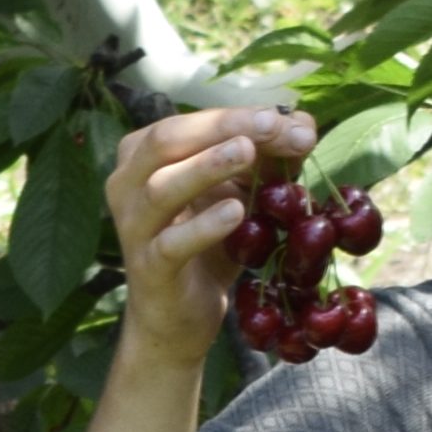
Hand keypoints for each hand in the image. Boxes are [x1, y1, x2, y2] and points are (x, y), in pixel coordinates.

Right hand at [101, 106, 314, 370]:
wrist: (180, 315)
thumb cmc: (206, 244)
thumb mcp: (238, 194)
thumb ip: (266, 160)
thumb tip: (303, 125)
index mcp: (143, 155)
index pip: (191, 123)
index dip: (238, 116)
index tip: (286, 120)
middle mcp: (127, 184)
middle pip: (167, 141)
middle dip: (221, 128)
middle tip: (269, 126)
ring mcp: (134, 227)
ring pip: (161, 188)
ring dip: (206, 167)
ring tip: (247, 153)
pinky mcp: (149, 269)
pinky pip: (172, 244)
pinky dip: (203, 227)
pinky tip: (235, 213)